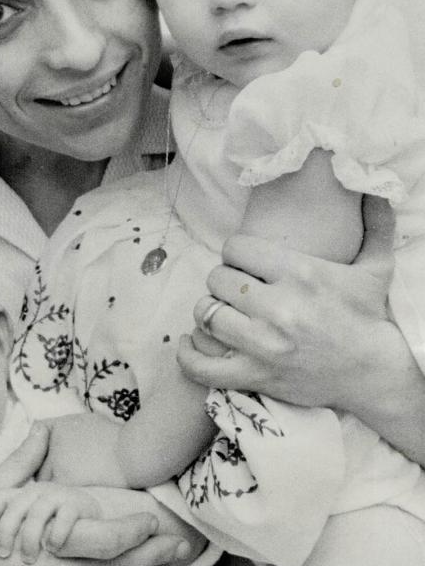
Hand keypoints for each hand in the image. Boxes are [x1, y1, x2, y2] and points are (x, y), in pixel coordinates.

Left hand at [0, 482, 101, 562]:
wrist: (93, 511)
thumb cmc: (54, 520)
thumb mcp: (29, 519)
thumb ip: (11, 523)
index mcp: (23, 494)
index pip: (0, 497)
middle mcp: (38, 492)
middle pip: (16, 507)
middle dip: (7, 532)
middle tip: (3, 555)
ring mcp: (58, 496)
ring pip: (37, 513)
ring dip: (30, 538)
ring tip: (28, 559)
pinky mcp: (78, 505)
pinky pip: (64, 517)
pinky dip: (56, 534)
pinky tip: (53, 550)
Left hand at [178, 196, 394, 412]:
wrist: (373, 373)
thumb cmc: (369, 317)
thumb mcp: (376, 267)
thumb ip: (375, 224)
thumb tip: (376, 190)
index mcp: (301, 274)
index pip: (236, 248)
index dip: (236, 252)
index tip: (246, 261)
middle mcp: (279, 308)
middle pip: (218, 279)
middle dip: (224, 280)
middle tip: (236, 287)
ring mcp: (264, 345)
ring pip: (207, 314)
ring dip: (210, 310)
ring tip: (223, 309)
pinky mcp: (256, 376)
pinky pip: (203, 366)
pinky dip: (189, 354)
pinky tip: (192, 341)